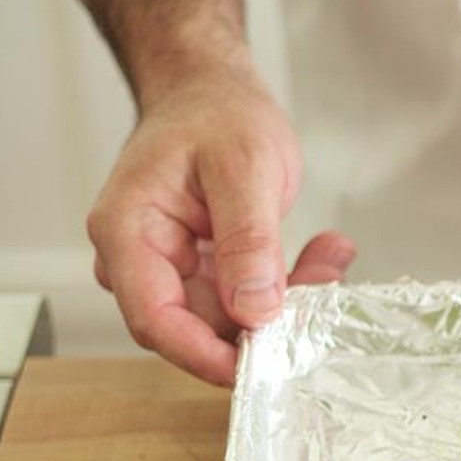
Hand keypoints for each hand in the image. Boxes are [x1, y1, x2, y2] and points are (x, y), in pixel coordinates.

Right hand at [87, 66, 355, 385]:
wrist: (212, 92)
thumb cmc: (215, 114)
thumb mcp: (243, 166)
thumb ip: (247, 240)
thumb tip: (253, 311)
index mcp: (129, 233)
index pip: (154, 319)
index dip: (203, 355)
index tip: (258, 368)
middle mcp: (143, 261)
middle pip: (199, 328)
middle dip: (267, 323)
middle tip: (324, 285)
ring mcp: (176, 271)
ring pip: (235, 321)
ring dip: (290, 301)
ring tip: (331, 258)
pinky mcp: (210, 275)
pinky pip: (252, 302)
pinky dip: (293, 286)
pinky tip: (326, 253)